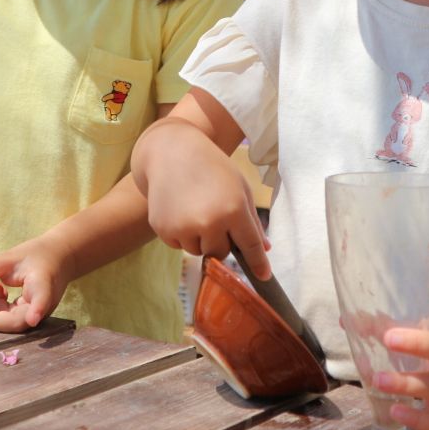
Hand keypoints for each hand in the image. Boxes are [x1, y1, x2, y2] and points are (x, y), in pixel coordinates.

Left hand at [0, 237, 71, 332]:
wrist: (60, 258)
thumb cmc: (38, 255)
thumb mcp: (13, 256)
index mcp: (43, 284)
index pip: (41, 300)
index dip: (36, 310)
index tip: (32, 319)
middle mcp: (44, 303)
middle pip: (18, 321)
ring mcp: (39, 313)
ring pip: (13, 324)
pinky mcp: (33, 316)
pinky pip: (13, 320)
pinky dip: (2, 309)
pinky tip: (2, 291)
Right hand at [145, 142, 270, 278]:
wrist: (172, 152)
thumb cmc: (213, 167)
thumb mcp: (240, 187)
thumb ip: (252, 220)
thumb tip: (265, 249)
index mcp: (233, 209)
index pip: (250, 246)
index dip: (258, 264)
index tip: (264, 277)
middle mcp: (209, 222)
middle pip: (221, 253)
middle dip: (222, 240)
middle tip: (215, 214)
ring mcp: (183, 227)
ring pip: (199, 251)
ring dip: (200, 238)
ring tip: (196, 207)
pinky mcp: (163, 229)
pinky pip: (179, 245)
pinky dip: (182, 233)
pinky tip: (180, 208)